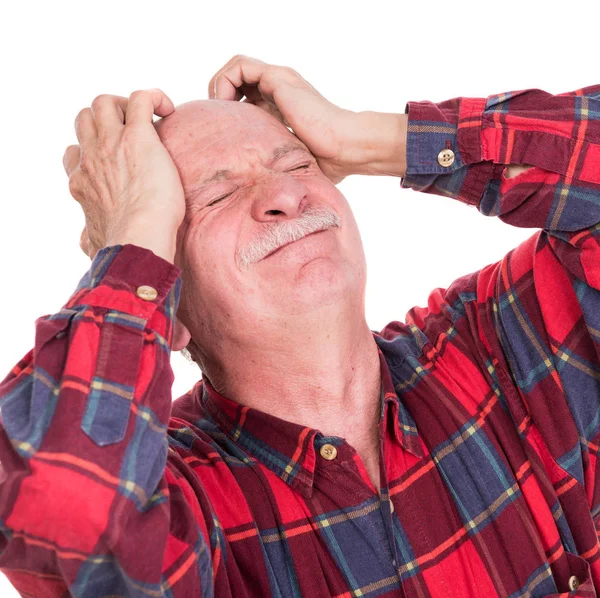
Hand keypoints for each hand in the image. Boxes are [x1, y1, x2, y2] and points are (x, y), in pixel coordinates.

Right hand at [63, 89, 184, 262]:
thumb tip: (85, 245)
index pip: (76, 154)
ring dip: (124, 105)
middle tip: (132, 134)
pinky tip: (168, 110)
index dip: (92, 151)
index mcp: (83, 183)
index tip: (114, 160)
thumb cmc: (122, 246)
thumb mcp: (94, 243)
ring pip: (105, 102)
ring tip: (149, 122)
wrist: (137, 239)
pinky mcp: (138, 136)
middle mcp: (92, 158)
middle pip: (85, 119)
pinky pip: (141, 98)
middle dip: (105, 119)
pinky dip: (153, 97)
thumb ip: (89, 239)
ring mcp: (112, 143)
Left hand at [208, 55, 361, 184]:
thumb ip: (278, 165)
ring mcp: (279, 80)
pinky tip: (226, 106)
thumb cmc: (328, 162)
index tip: (226, 133)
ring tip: (219, 110)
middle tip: (219, 120)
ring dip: (219, 86)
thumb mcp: (292, 162)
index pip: (247, 95)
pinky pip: (239, 67)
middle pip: (239, 78)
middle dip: (221, 94)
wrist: (344, 148)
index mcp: (283, 105)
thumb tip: (269, 192)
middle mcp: (280, 88)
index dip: (231, 110)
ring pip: (236, 67)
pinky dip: (224, 82)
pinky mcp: (277, 78)